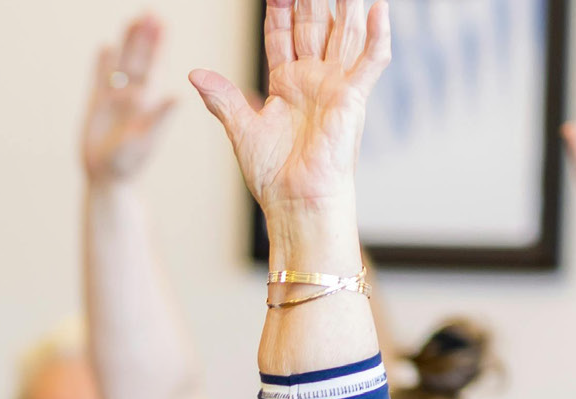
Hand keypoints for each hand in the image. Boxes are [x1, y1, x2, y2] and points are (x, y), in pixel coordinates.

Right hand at [83, 14, 177, 185]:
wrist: (107, 179)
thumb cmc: (130, 165)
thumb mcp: (146, 141)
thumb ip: (160, 117)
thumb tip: (179, 95)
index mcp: (148, 100)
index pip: (153, 65)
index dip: (157, 44)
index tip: (161, 23)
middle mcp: (134, 95)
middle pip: (139, 58)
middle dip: (144, 36)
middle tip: (149, 12)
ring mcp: (115, 98)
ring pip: (122, 63)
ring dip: (127, 43)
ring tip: (133, 19)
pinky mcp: (97, 105)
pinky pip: (100, 79)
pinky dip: (102, 63)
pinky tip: (106, 47)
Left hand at [189, 0, 390, 236]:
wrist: (295, 201)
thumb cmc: (273, 174)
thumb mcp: (241, 130)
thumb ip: (222, 99)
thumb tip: (195, 74)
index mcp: (287, 84)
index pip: (282, 37)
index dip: (278, 12)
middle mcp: (314, 79)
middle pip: (313, 27)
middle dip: (310, 0)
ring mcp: (336, 85)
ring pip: (343, 33)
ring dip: (345, 5)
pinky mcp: (354, 98)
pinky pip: (371, 61)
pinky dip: (378, 35)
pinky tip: (379, 7)